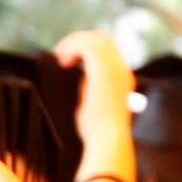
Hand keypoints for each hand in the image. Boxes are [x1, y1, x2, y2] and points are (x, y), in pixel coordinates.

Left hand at [54, 29, 137, 181]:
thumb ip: (86, 88)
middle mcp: (122, 70)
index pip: (107, 51)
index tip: (67, 61)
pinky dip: (72, 48)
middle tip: (60, 54)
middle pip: (103, 39)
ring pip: (95, 39)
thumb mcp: (90, 105)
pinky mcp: (104, 71)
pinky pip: (87, 46)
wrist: (107, 141)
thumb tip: (73, 77)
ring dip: (73, 43)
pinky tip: (62, 61)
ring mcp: (115, 69)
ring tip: (59, 57)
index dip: (86, 49)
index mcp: (121, 78)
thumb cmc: (96, 133)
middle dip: (79, 41)